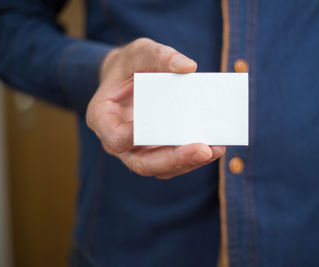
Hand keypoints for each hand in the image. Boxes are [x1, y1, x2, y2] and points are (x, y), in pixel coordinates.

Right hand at [86, 38, 225, 178]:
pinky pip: (172, 162)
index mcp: (103, 119)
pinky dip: (191, 157)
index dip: (136, 139)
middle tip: (203, 150)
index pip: (116, 138)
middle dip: (174, 159)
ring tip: (216, 149)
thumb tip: (189, 67)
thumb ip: (159, 55)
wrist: (129, 77)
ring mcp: (136, 150)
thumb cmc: (130, 65)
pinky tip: (213, 146)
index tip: (161, 130)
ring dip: (188, 162)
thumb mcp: (139, 51)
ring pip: (160, 168)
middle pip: (142, 163)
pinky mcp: (155, 152)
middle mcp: (117, 141)